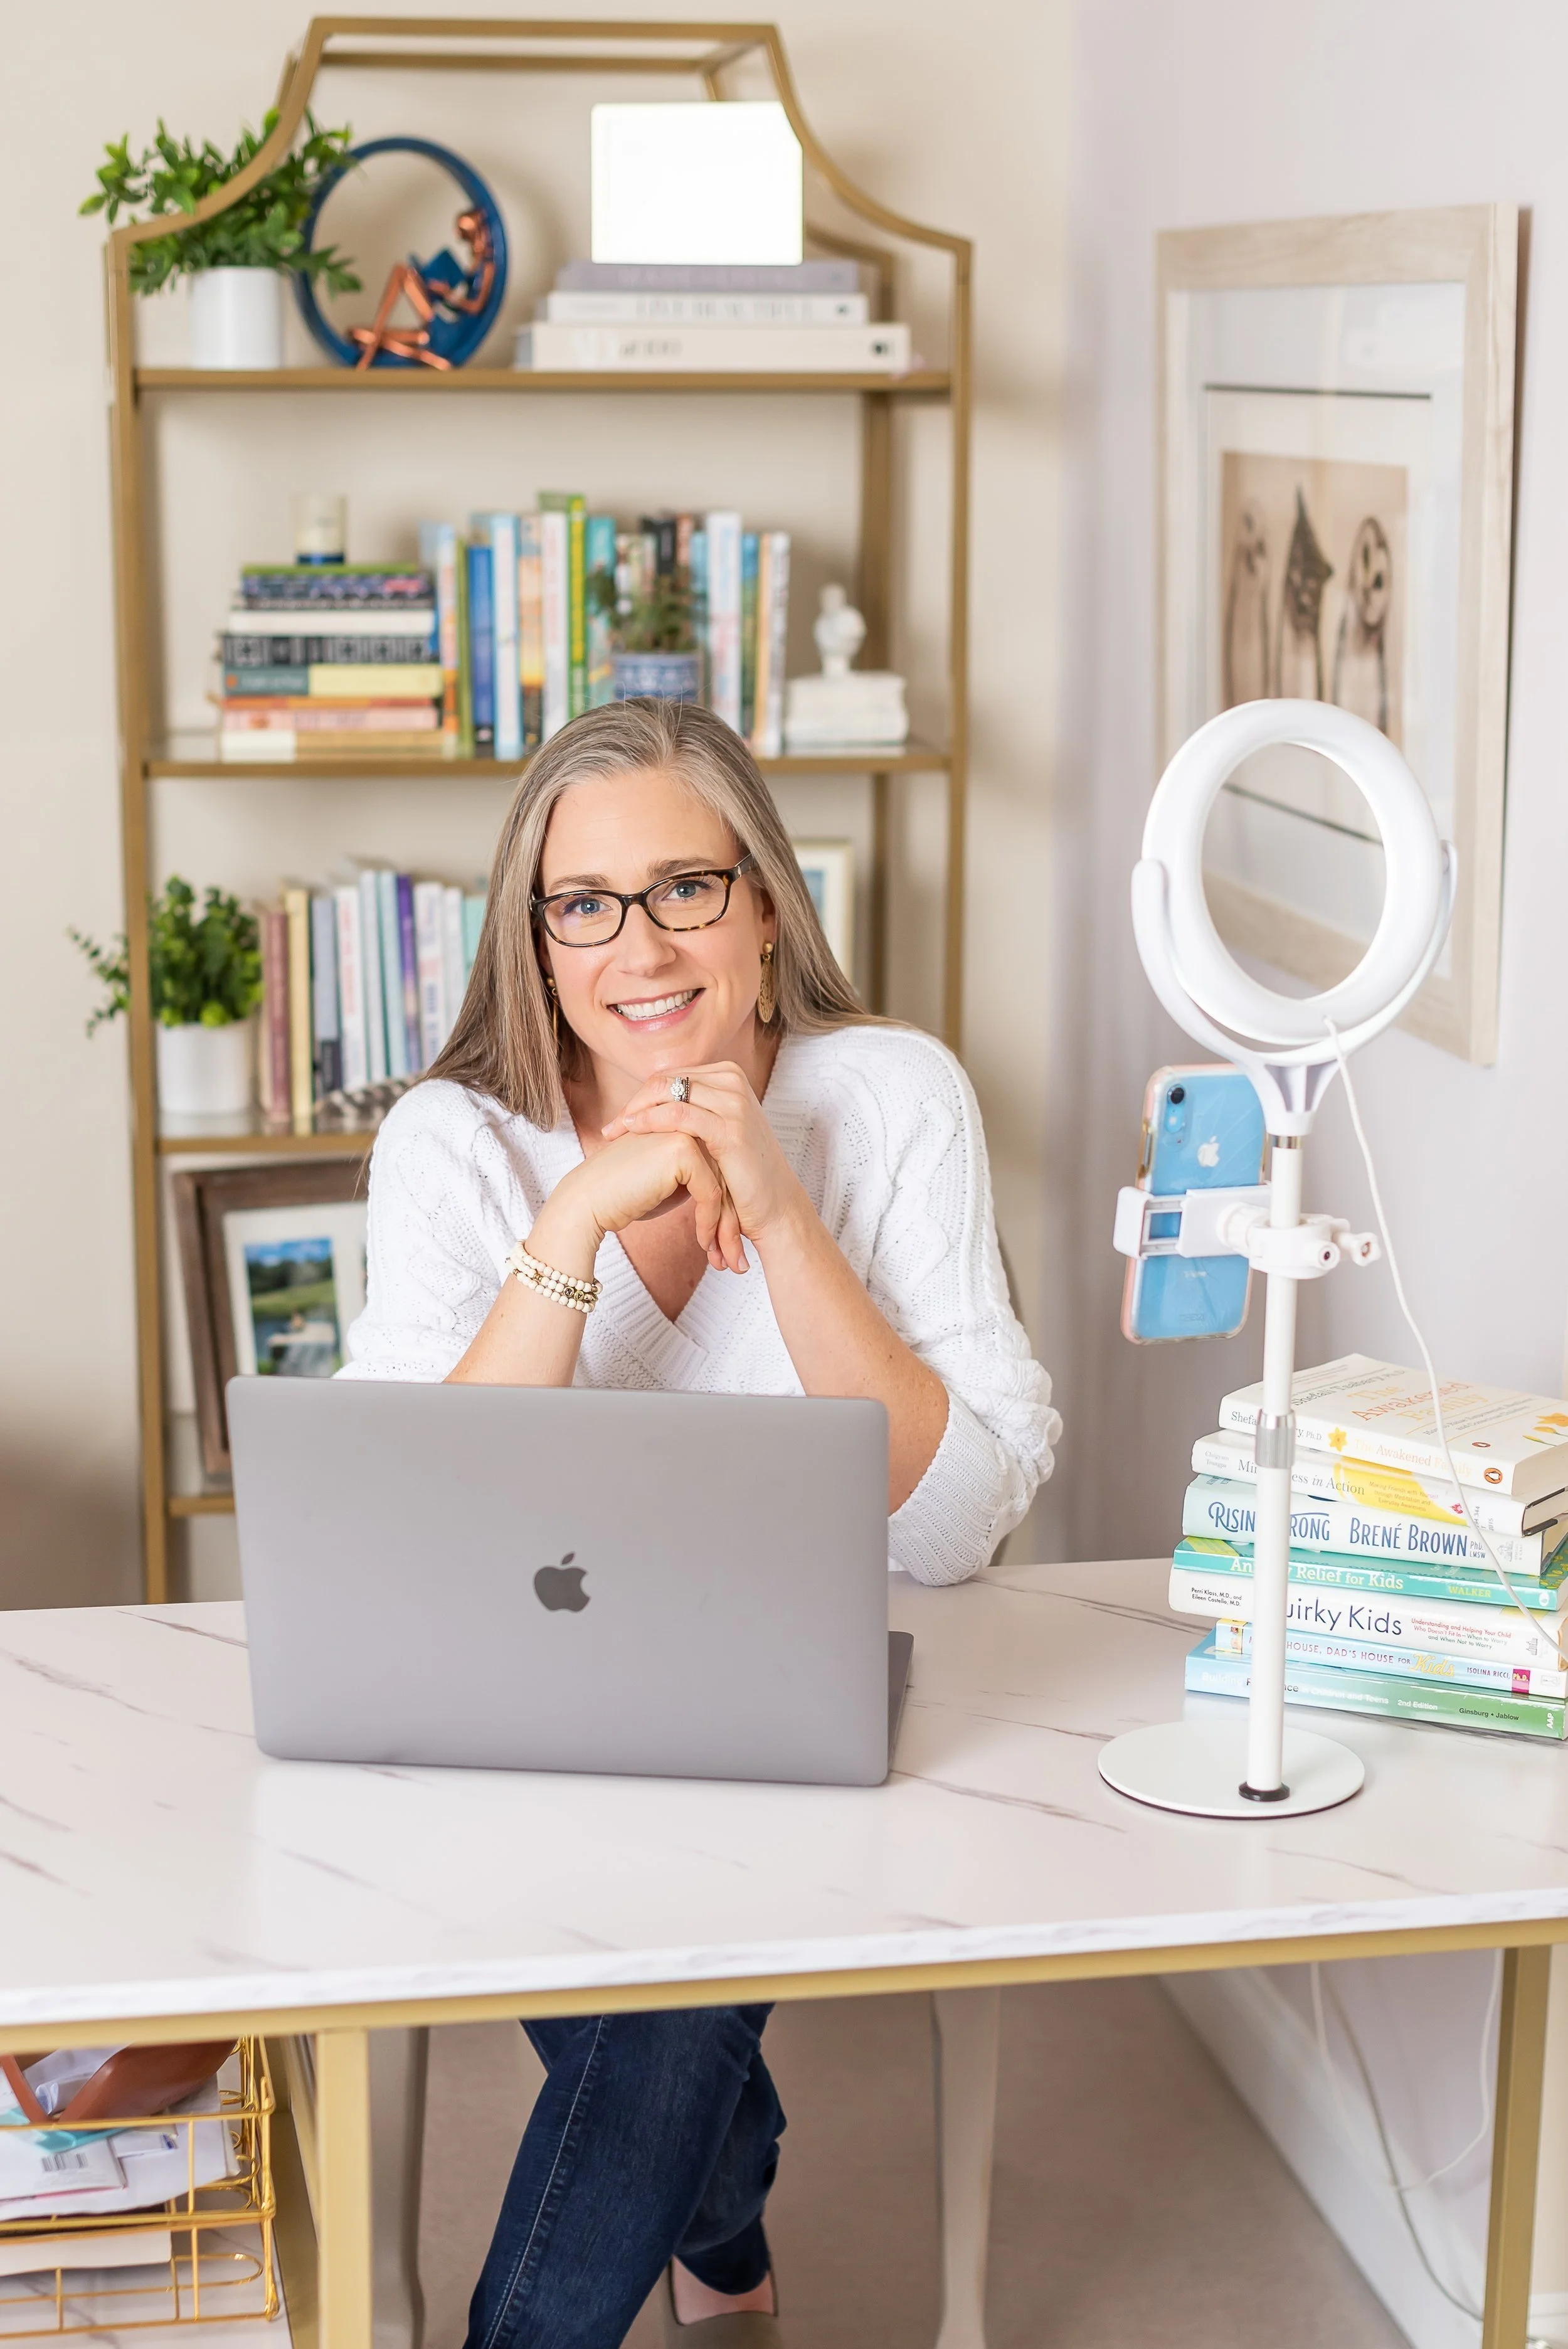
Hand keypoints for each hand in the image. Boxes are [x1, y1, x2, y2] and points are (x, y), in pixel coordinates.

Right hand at [531, 1128, 745, 1276]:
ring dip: (726, 1229)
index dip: (727, 1208)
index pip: (720, 1167)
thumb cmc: (624, 1196)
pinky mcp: (682, 1149)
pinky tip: (703, 1245)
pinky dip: (710, 1223)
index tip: (731, 1243)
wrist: (588, 1201)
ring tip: (730, 1262)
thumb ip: (696, 1179)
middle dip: (732, 1222)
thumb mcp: (668, 1184)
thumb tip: (728, 1193)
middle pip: (725, 1175)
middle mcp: (687, 1121)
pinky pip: (711, 1192)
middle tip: (737, 1260)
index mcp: (683, 1124)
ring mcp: (686, 1130)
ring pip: (723, 1185)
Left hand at [600, 1062, 808, 1250]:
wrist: (775, 1206)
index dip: (641, 1096)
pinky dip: (650, 1121)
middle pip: (666, 1080)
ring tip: (614, 1134)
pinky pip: (678, 1115)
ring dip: (635, 1112)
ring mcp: (734, 1101)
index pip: (671, 1075)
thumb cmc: (741, 1174)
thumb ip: (691, 1112)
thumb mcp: (715, 1133)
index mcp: (728, 1076)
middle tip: (611, 1128)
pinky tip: (632, 1134)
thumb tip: (647, 1103)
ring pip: (668, 1092)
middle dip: (634, 1102)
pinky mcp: (730, 1127)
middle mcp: (733, 1080)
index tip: (620, 1120)